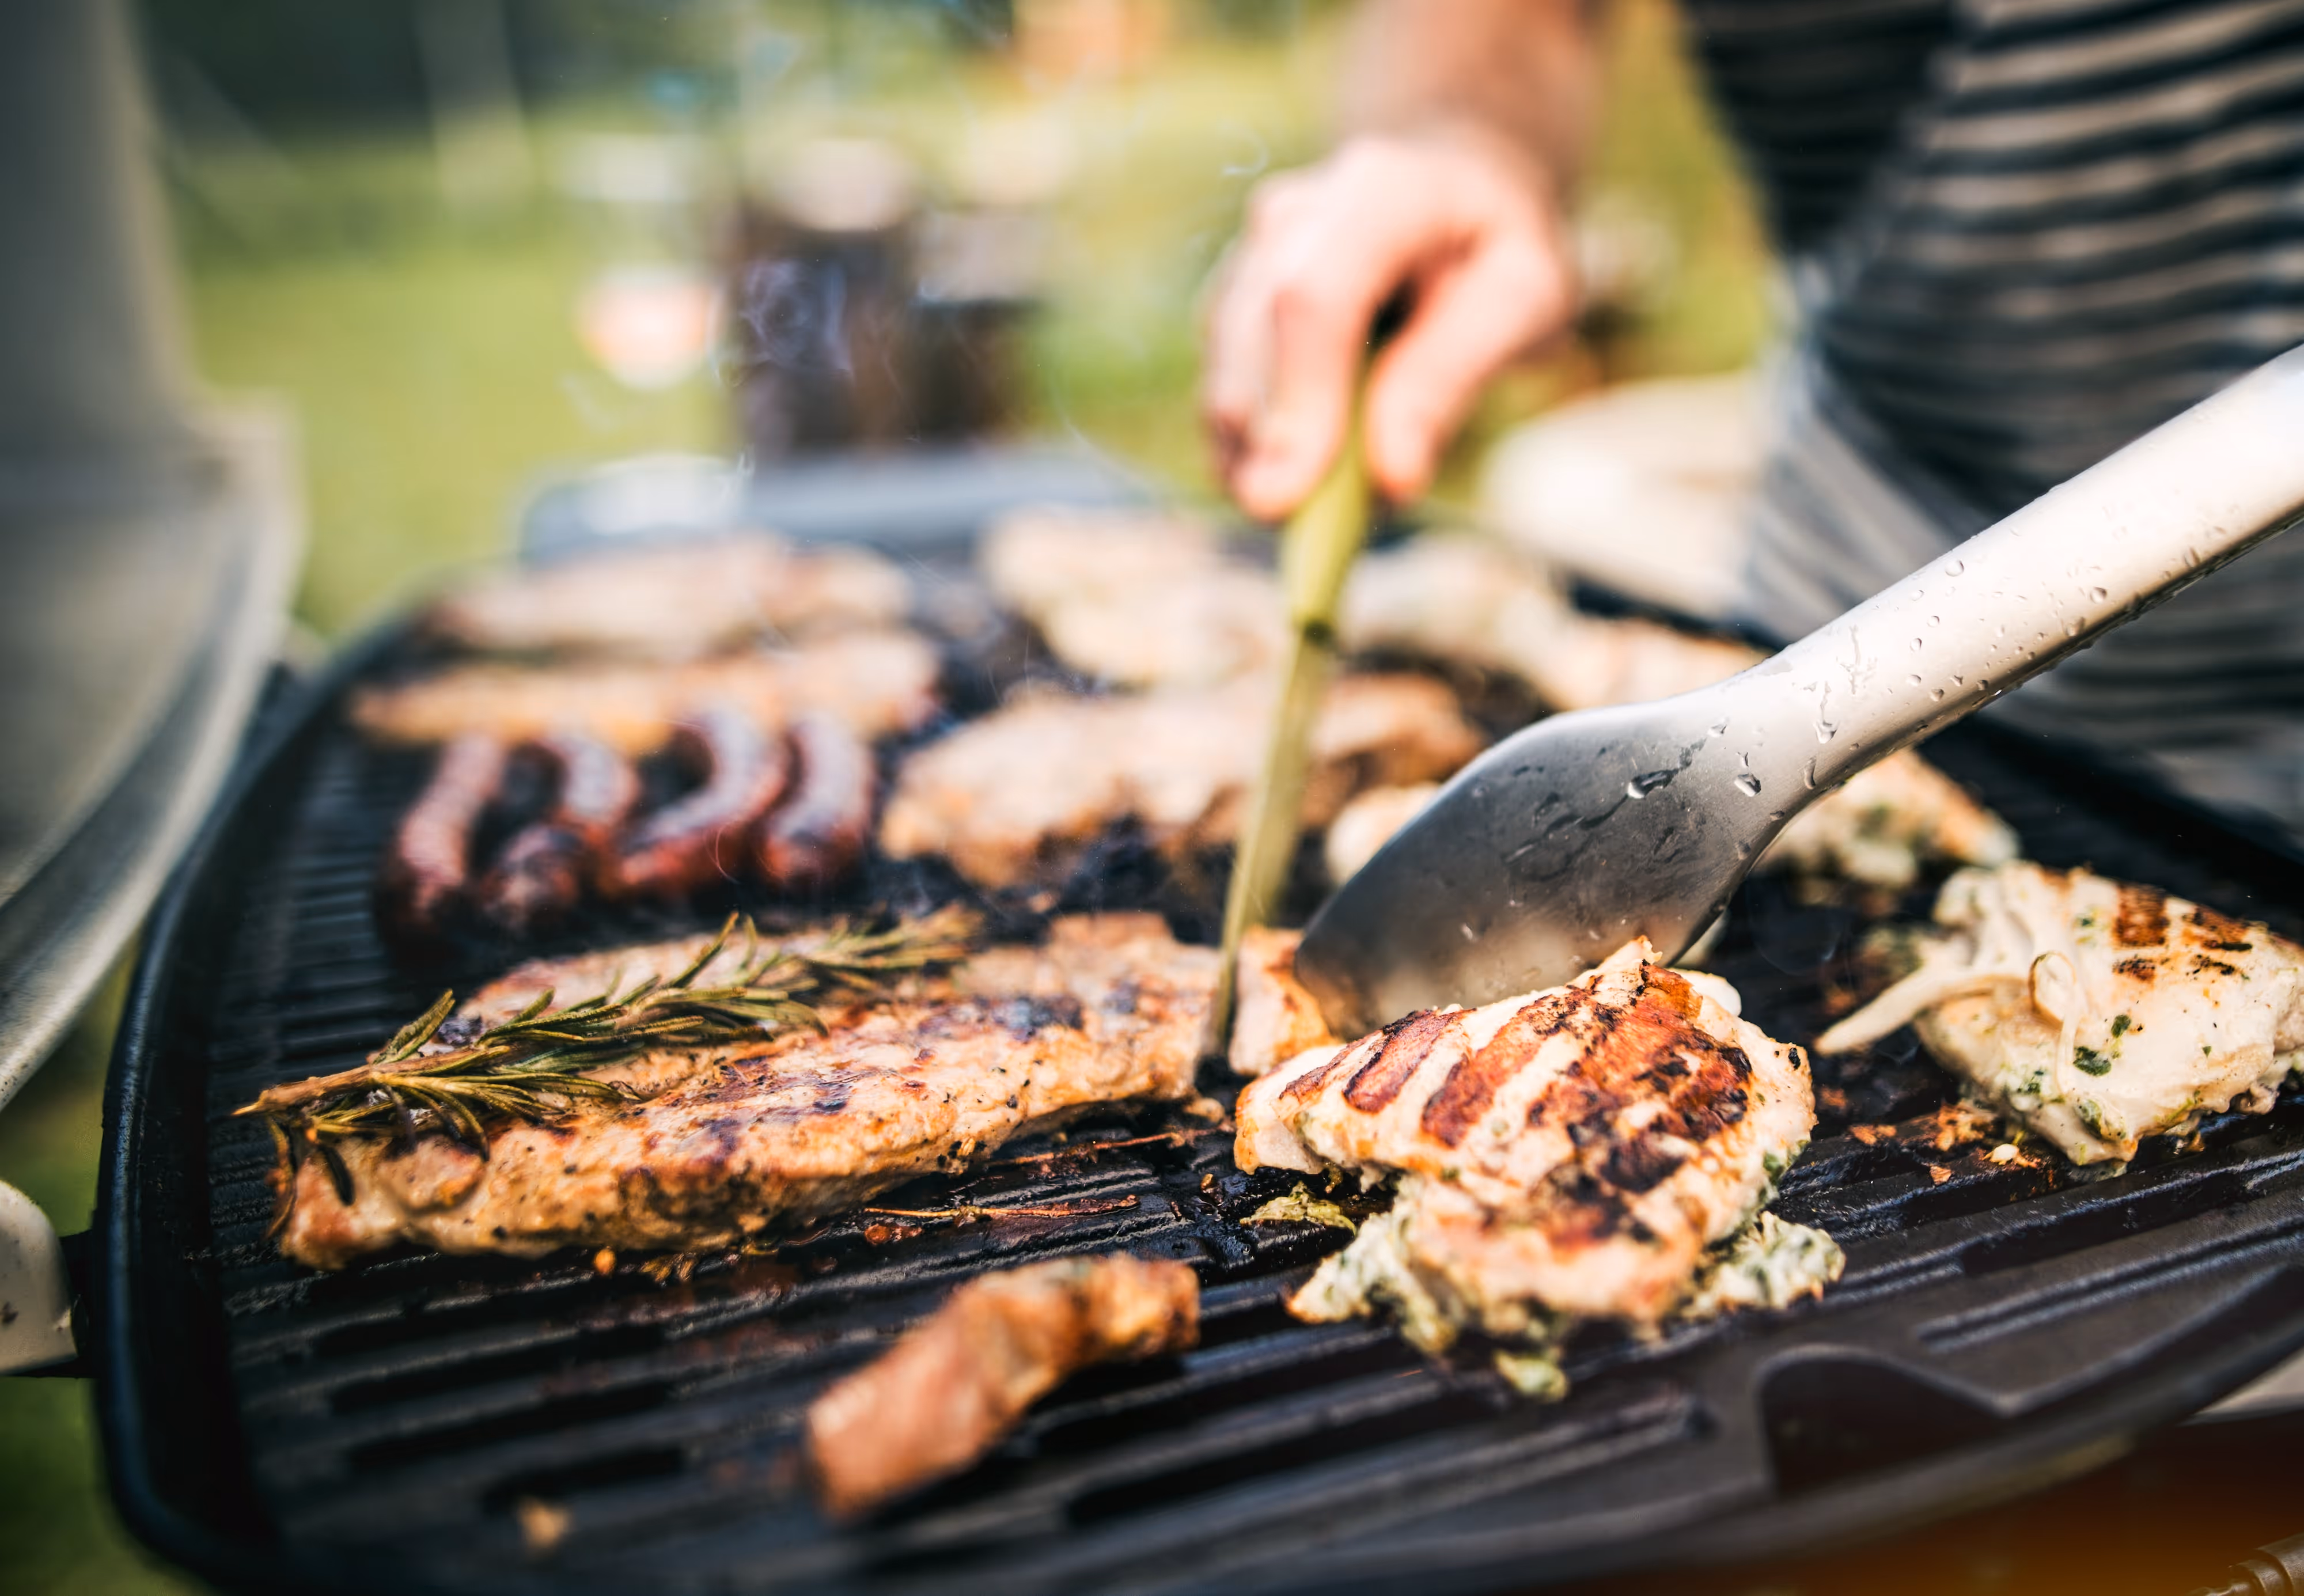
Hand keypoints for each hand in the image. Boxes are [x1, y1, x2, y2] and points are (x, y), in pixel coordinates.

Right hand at [1201, 126, 1576, 518]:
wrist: (1453, 186)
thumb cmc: (1497, 249)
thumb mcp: (1525, 299)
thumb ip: (1454, 377)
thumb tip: (1390, 479)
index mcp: (1380, 192)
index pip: (1313, 296)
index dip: (1296, 400)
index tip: (1287, 497)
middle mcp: (1294, 215)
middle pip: (1248, 333)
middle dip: (1259, 441)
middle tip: (1283, 527)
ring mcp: (1250, 256)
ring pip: (1222, 366)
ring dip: (1247, 453)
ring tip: (1301, 517)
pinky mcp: (1231, 305)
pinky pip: (1223, 386)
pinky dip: (1248, 448)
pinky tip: (1291, 484)